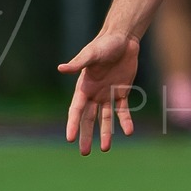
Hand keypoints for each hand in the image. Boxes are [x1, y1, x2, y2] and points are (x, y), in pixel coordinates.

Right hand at [58, 30, 140, 154]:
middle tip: (85, 152)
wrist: (123, 39)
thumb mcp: (91, 54)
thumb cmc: (104, 44)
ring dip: (105, 133)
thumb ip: (78, 63)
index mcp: (84, 86)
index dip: (72, 124)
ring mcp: (108, 94)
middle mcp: (94, 93)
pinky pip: (122, 110)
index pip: (76, 110)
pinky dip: (125, 121)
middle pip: (89, 118)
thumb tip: (61, 68)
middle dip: (86, 135)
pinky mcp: (122, 92)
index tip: (69, 139)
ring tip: (106, 149)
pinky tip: (128, 132)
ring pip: (105, 118)